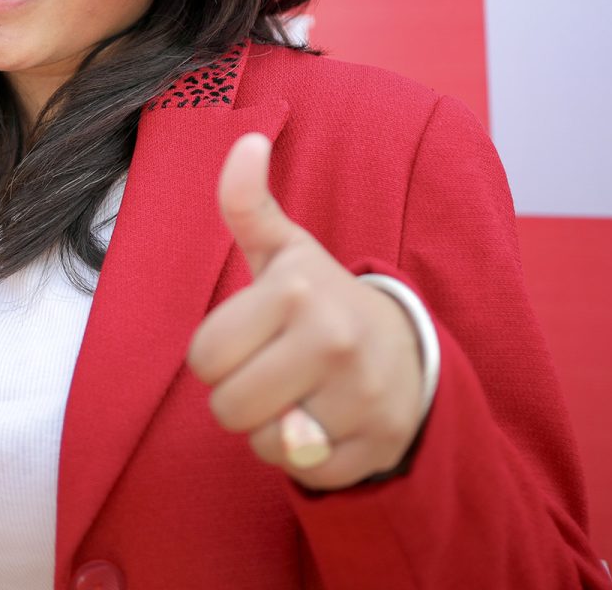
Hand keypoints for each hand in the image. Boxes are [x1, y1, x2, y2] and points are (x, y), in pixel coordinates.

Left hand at [187, 133, 424, 490]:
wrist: (407, 349)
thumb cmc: (321, 299)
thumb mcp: (285, 249)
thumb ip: (249, 202)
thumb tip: (245, 141)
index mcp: (297, 289)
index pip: (204, 356)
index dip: (217, 354)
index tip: (249, 337)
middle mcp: (332, 338)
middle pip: (227, 406)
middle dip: (239, 395)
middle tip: (270, 370)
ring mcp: (360, 395)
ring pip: (265, 442)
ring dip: (271, 428)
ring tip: (297, 394)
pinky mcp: (378, 444)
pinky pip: (305, 472)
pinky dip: (307, 455)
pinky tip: (326, 421)